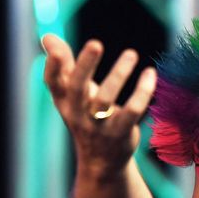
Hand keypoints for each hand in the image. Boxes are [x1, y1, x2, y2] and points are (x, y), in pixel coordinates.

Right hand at [42, 34, 156, 178]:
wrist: (101, 161)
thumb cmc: (86, 117)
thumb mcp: (73, 93)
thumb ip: (64, 65)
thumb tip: (48, 36)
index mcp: (64, 101)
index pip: (53, 83)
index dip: (53, 67)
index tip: (57, 50)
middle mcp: (78, 114)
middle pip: (77, 89)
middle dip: (84, 66)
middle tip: (95, 43)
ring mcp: (98, 125)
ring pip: (106, 99)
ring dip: (119, 74)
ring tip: (131, 53)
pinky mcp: (120, 132)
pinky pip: (132, 110)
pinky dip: (142, 91)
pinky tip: (150, 73)